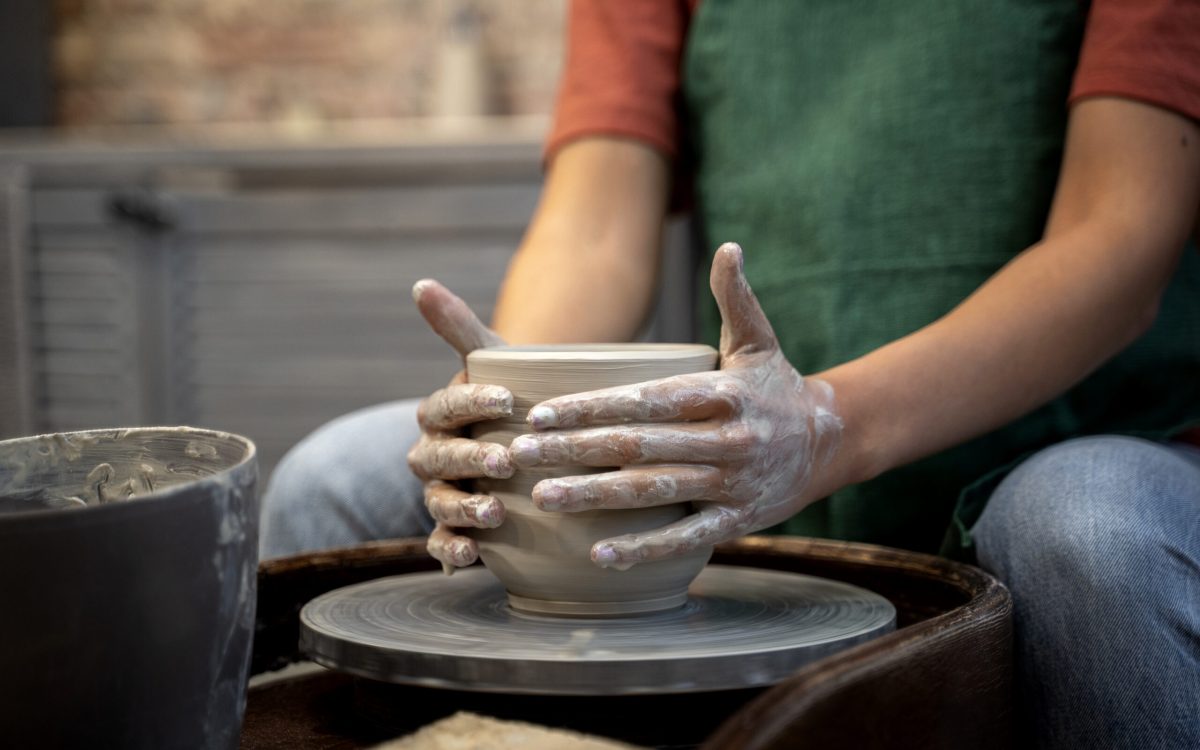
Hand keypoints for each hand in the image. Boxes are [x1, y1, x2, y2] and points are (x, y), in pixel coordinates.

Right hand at [406, 280, 512, 569]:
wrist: (525, 437)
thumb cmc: (511, 398)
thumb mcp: (493, 361)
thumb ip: (458, 327)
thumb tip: (420, 283)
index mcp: (439, 414)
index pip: (446, 406)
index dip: (473, 402)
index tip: (509, 399)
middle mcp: (432, 454)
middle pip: (439, 458)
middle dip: (470, 460)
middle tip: (506, 462)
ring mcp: (440, 492)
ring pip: (439, 502)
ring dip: (463, 509)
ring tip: (495, 514)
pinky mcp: (452, 527)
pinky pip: (440, 543)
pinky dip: (451, 549)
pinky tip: (474, 554)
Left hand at [508, 243, 842, 568]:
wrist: (832, 442)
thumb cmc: (778, 387)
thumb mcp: (760, 341)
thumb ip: (737, 297)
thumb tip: (728, 247)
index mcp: (721, 393)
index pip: (644, 400)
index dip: (590, 408)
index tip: (540, 413)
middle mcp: (726, 440)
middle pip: (637, 447)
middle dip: (573, 451)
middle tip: (518, 454)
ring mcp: (731, 484)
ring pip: (652, 492)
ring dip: (593, 497)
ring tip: (542, 497)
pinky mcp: (737, 520)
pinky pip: (684, 537)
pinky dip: (642, 548)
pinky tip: (599, 555)